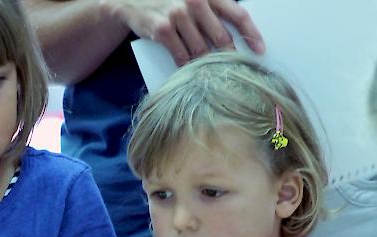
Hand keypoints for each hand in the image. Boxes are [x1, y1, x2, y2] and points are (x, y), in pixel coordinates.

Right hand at [100, 0, 263, 65]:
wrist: (131, 0)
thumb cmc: (167, 1)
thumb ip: (211, 11)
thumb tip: (233, 37)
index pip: (238, 14)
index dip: (251, 34)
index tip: (260, 51)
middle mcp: (195, 2)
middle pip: (221, 37)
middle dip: (229, 56)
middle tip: (234, 70)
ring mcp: (178, 16)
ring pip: (201, 49)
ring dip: (206, 65)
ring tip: (211, 75)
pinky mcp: (163, 30)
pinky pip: (181, 55)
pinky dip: (186, 66)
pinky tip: (189, 72)